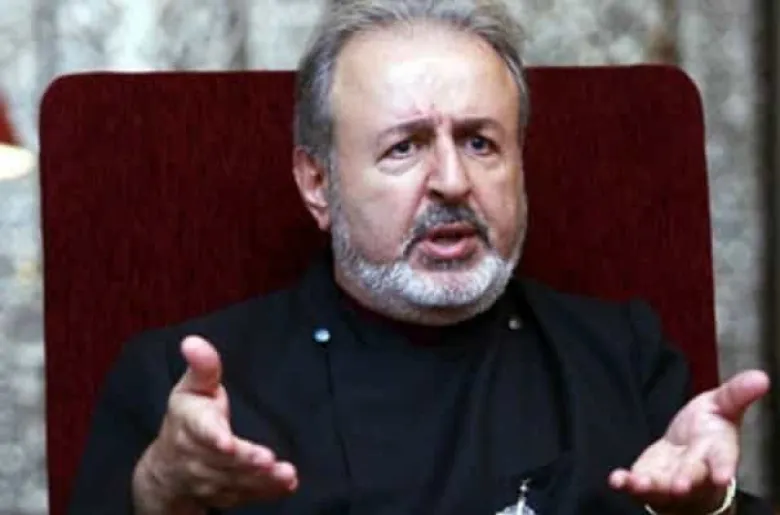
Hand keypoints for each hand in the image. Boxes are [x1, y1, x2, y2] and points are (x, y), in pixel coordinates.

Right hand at [132, 335, 297, 513]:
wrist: (167, 470)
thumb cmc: (187, 418)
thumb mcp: (191, 388)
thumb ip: (202, 366)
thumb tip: (193, 341)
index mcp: (191, 426)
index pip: (203, 433)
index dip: (215, 438)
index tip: (227, 443)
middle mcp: (199, 457)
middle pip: (225, 461)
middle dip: (247, 461)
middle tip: (268, 460)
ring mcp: (212, 480)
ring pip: (238, 482)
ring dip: (262, 480)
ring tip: (286, 475)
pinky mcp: (227, 494)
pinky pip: (248, 495)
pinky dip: (268, 492)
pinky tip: (286, 485)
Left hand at [609, 370, 768, 513]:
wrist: (686, 452)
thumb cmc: (708, 430)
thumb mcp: (722, 406)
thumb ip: (737, 393)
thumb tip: (762, 376)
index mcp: (716, 451)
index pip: (722, 460)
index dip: (723, 467)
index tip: (722, 476)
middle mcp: (695, 471)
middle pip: (691, 477)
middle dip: (685, 481)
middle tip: (679, 485)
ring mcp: (670, 481)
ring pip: (662, 488)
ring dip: (651, 487)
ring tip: (640, 484)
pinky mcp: (648, 483)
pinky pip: (637, 487)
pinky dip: (626, 484)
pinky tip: (616, 479)